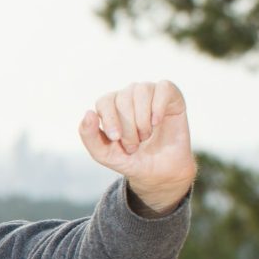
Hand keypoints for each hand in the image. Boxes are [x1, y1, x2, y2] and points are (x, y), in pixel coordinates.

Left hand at [78, 80, 194, 214]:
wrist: (161, 171)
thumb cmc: (130, 159)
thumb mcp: (104, 154)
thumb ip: (89, 136)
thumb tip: (88, 113)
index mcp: (109, 107)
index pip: (104, 101)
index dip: (109, 118)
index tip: (116, 138)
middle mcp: (128, 96)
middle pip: (123, 99)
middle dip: (128, 126)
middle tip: (134, 145)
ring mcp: (149, 93)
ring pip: (141, 91)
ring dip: (142, 119)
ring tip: (145, 135)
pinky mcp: (170, 94)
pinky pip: (163, 87)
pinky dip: (158, 106)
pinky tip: (157, 122)